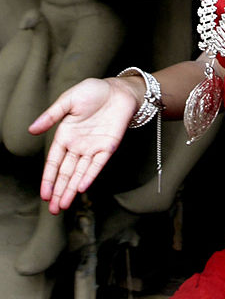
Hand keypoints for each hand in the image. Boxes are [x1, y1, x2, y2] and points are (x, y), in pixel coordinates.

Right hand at [29, 77, 139, 212]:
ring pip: (80, 173)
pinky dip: (90, 175)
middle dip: (59, 191)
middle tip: (53, 210)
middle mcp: (78, 145)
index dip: (48, 178)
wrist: (118, 89)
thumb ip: (51, 116)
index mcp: (66, 135)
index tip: (44, 194)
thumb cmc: (93, 91)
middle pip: (66, 172)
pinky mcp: (108, 147)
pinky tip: (81, 188)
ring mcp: (93, 147)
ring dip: (71, 189)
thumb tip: (31, 130)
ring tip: (63, 206)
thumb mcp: (68, 100)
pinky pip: (97, 164)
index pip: (54, 161)